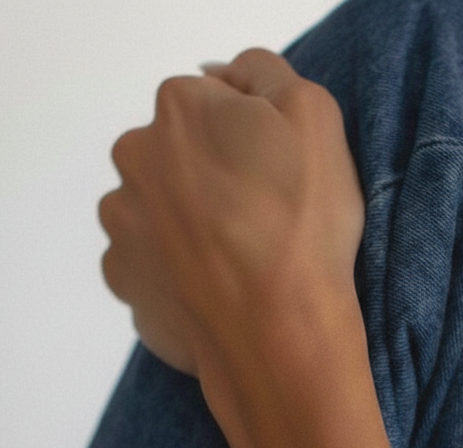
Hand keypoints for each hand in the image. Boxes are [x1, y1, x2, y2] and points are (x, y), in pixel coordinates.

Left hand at [99, 49, 364, 378]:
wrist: (280, 334)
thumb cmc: (304, 226)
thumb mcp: (314, 114)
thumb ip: (266, 74)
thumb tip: (225, 77)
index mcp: (180, 108)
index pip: (217, 103)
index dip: (256, 138)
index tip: (281, 177)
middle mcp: (135, 158)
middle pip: (182, 156)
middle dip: (215, 179)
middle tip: (266, 221)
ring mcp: (123, 225)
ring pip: (163, 212)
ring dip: (193, 227)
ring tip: (243, 262)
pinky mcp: (125, 282)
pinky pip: (154, 266)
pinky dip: (181, 274)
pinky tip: (219, 290)